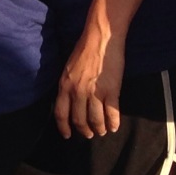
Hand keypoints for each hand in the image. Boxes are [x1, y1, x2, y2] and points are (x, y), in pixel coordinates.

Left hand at [55, 23, 123, 138]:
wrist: (101, 39)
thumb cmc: (85, 50)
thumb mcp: (68, 69)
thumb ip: (68, 85)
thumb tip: (70, 101)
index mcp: (64, 86)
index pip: (61, 113)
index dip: (64, 127)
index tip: (67, 135)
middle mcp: (77, 92)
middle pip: (79, 120)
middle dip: (85, 130)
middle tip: (90, 134)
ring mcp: (94, 93)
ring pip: (96, 120)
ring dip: (99, 128)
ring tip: (102, 131)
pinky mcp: (111, 91)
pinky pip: (112, 113)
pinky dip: (113, 123)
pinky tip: (114, 126)